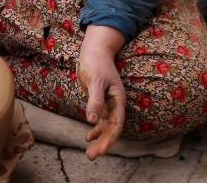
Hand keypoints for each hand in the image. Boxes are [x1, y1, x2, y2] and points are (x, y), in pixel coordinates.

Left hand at [77, 25, 125, 159]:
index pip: (116, 123)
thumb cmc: (96, 63)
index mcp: (118, 99)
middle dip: (103, 143)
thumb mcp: (95, 81)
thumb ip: (94, 100)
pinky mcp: (100, 101)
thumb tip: (91, 120)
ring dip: (99, 138)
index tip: (103, 150)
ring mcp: (108, 102)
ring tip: (90, 152)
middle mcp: (115, 103)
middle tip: (92, 156)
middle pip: (111, 128)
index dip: (110, 138)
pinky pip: (100, 119)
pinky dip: (96, 128)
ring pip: (106, 125)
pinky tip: (88, 136)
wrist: (94, 50)